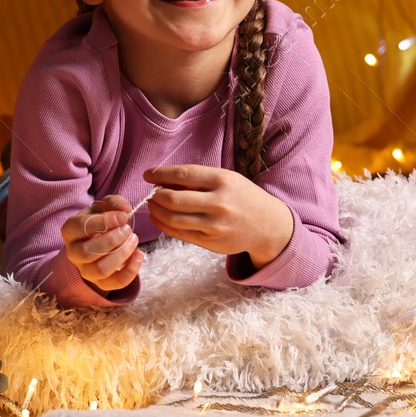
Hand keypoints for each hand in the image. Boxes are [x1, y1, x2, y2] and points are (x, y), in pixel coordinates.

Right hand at [59, 194, 142, 291]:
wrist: (100, 241)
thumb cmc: (100, 221)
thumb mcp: (105, 207)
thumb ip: (115, 203)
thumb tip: (125, 210)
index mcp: (70, 231)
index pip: (80, 227)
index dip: (104, 222)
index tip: (123, 217)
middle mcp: (73, 253)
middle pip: (88, 252)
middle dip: (113, 239)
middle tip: (127, 229)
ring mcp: (86, 270)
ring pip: (101, 269)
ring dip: (122, 253)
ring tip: (133, 239)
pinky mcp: (101, 283)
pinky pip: (116, 283)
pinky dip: (131, 270)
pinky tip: (139, 254)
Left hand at [143, 165, 293, 267]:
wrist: (267, 225)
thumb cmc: (242, 197)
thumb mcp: (226, 179)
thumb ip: (198, 179)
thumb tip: (163, 180)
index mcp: (223, 181)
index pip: (183, 175)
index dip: (160, 174)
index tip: (147, 174)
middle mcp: (218, 203)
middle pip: (173, 199)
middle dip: (156, 195)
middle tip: (151, 192)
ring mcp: (214, 225)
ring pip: (173, 219)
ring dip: (156, 211)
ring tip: (153, 205)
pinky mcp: (211, 242)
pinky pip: (179, 233)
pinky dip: (163, 225)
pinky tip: (158, 218)